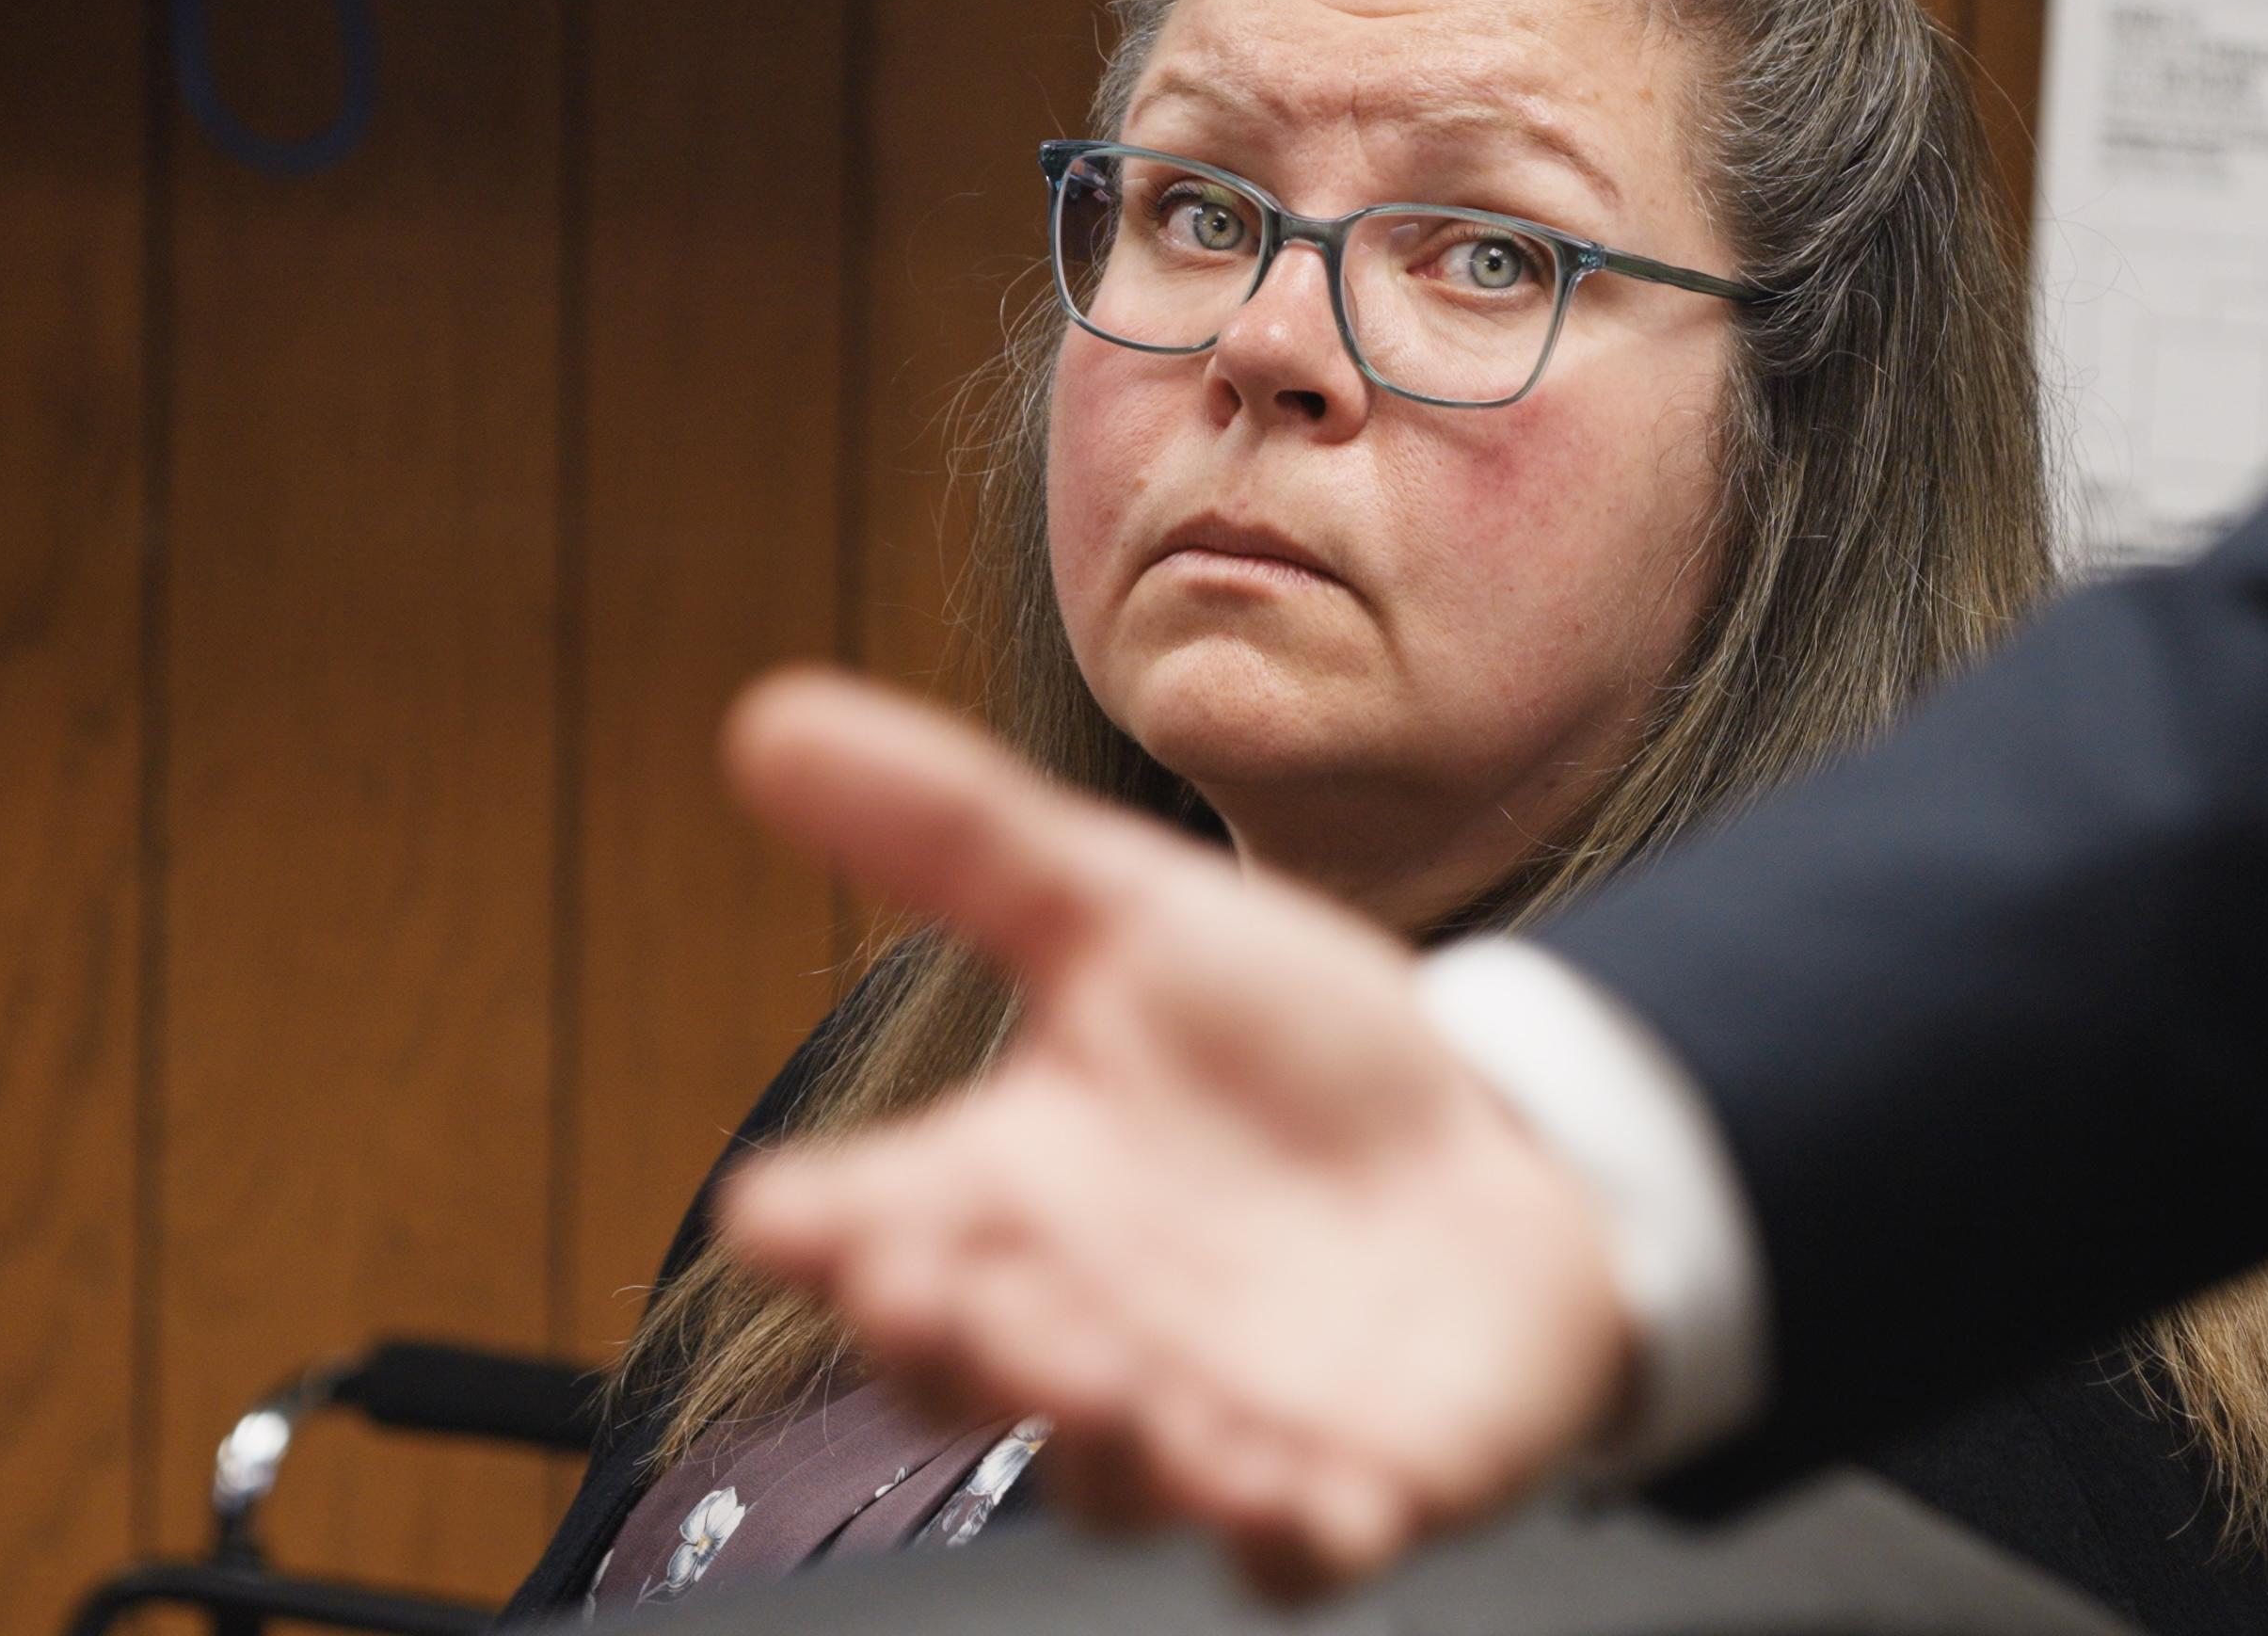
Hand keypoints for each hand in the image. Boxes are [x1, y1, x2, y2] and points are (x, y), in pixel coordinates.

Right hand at [713, 668, 1632, 1596]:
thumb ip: (953, 837)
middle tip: (939, 1289)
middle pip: (971, 1373)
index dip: (819, 1229)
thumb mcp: (1128, 911)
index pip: (871, 1224)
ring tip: (1123, 1388)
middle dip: (950, 1344)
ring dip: (1110, 1441)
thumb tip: (764, 717)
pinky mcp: (1349, 1489)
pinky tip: (1321, 1496)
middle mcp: (1084, 1325)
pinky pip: (1303, 1551)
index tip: (780, 1211)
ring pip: (1119, 1477)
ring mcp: (1210, 1422)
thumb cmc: (1291, 1048)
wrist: (1503, 1134)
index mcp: (1008, 1194)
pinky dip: (1302, 1534)